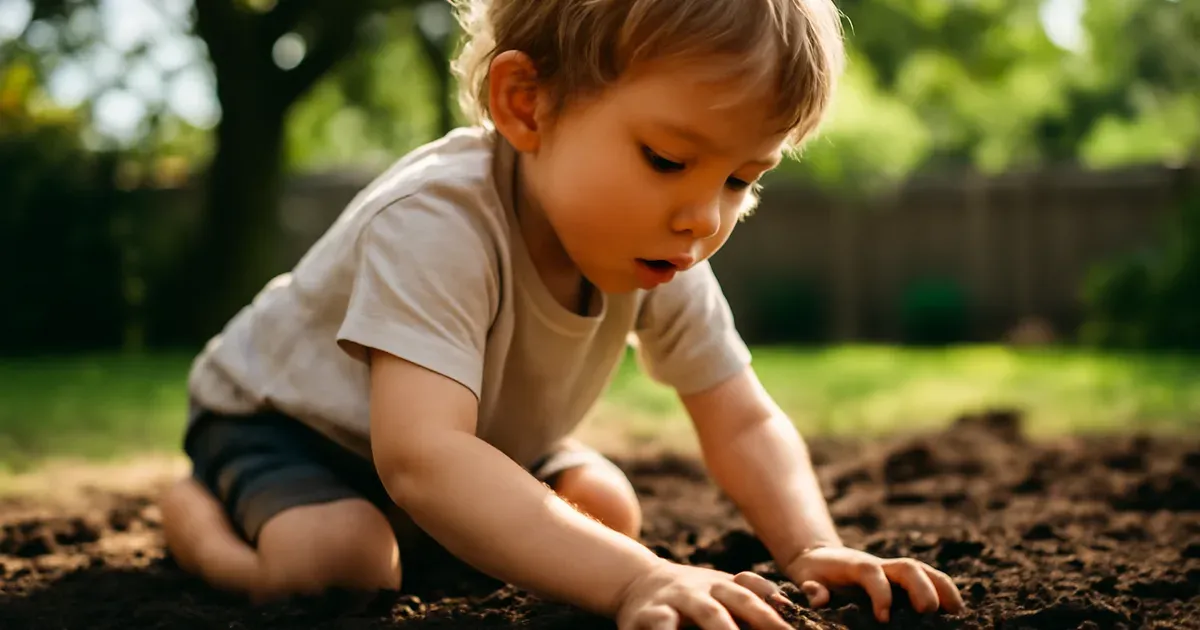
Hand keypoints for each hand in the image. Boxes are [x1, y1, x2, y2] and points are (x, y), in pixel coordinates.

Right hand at [615, 560, 794, 629]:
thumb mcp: (722, 589)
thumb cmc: (692, 595)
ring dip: (723, 628)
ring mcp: (674, 601)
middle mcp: (700, 590)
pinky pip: (662, 627)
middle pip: (734, 602)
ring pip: (704, 613)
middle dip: (759, 618)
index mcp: (721, 586)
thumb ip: (755, 595)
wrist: (637, 582)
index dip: (775, 614)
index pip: (753, 597)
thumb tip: (797, 606)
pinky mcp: (647, 616)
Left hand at [784, 545, 964, 622]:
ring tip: (957, 612)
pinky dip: (945, 590)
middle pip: (907, 567)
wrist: (820, 558)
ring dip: (942, 588)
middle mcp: (880, 565)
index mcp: (856, 566)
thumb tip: (818, 599)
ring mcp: (894, 570)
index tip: (883, 618)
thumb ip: (813, 589)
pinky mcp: (903, 579)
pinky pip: (930, 579)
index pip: (872, 573)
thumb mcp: (807, 580)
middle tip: (928, 612)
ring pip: (924, 570)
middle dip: (921, 587)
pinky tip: (956, 611)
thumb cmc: (815, 574)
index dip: (880, 593)